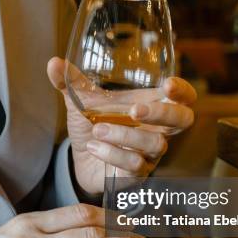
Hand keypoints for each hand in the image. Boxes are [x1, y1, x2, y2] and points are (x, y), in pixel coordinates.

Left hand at [47, 57, 196, 194]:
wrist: (80, 158)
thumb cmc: (92, 124)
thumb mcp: (81, 101)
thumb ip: (70, 82)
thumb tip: (53, 63)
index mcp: (151, 106)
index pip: (184, 98)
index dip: (183, 91)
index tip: (169, 84)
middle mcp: (157, 129)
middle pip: (183, 120)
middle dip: (162, 113)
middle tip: (135, 110)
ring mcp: (150, 154)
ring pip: (156, 144)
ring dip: (126, 135)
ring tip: (97, 129)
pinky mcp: (138, 174)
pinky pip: (135, 165)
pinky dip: (112, 154)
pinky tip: (93, 146)